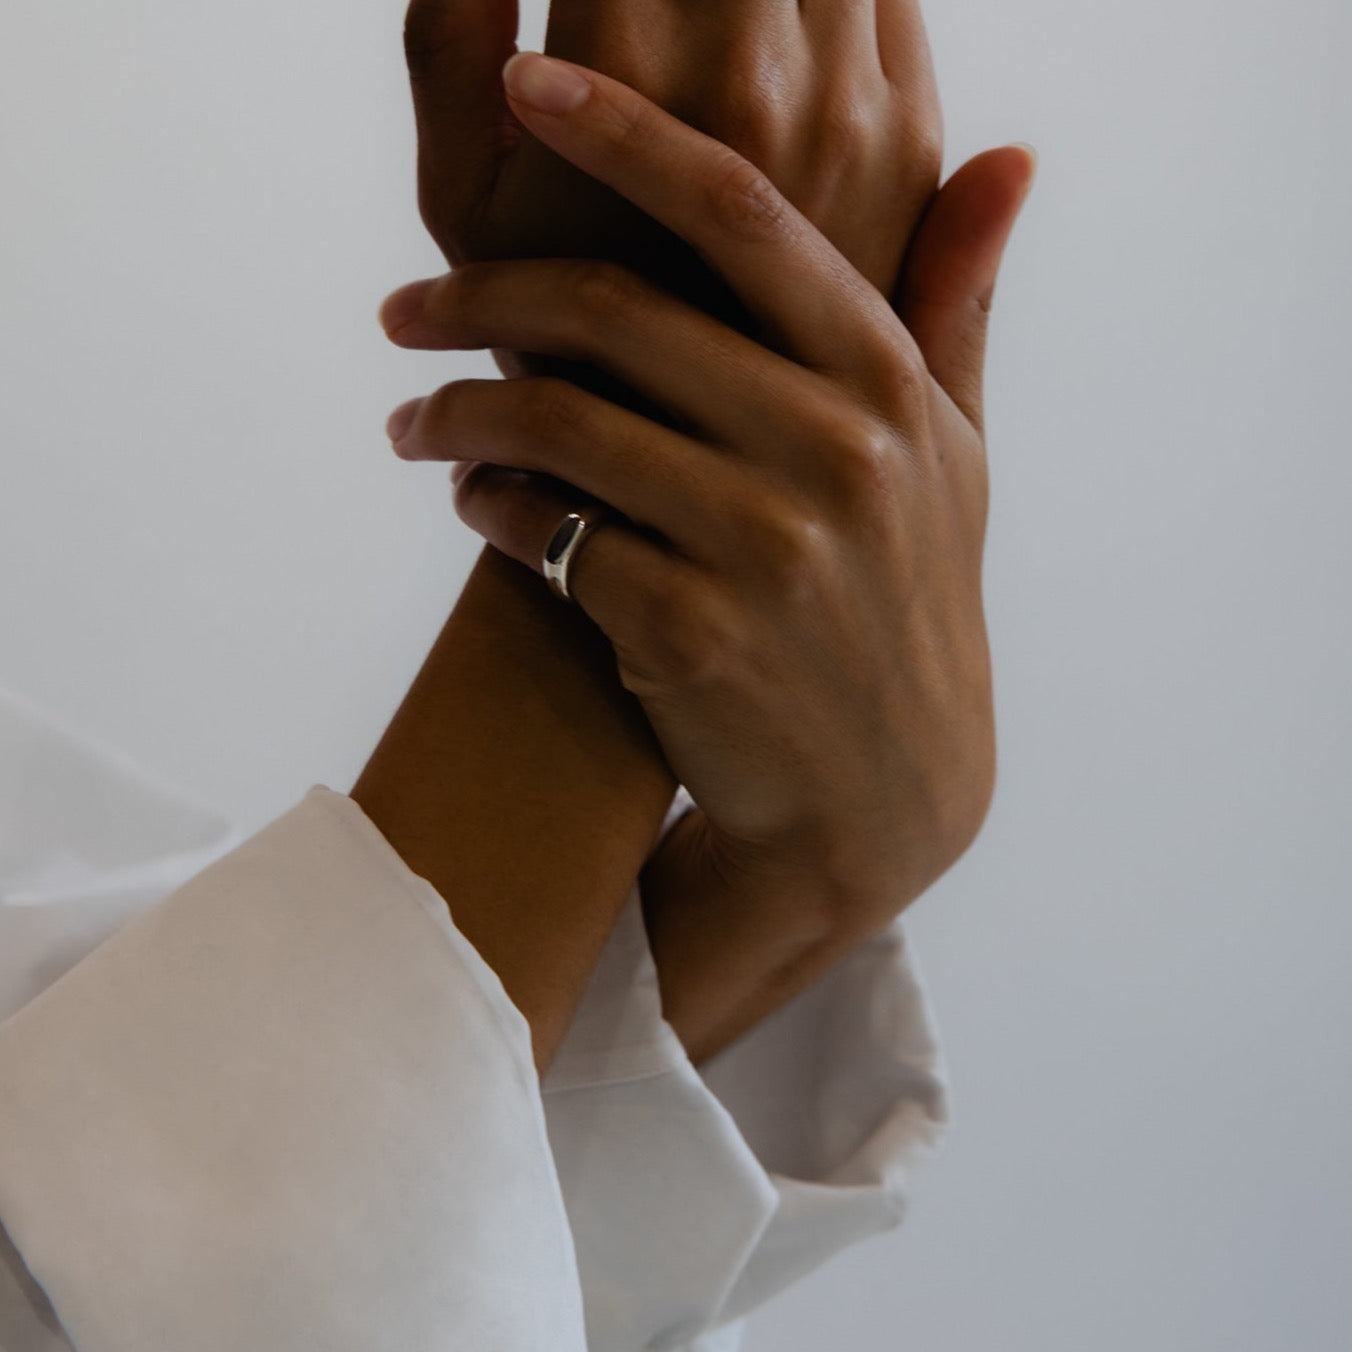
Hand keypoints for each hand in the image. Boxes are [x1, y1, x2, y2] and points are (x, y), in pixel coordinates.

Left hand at [381, 57, 1035, 938]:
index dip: (622, 132)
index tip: (520, 85)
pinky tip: (474, 502)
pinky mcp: (692, 633)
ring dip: (458, 411)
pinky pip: (547, 535)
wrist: (884, 795)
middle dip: (478, 296)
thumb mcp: (953, 456)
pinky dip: (489, 507)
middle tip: (402, 310)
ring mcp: (765, 545)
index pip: (741, 214)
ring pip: (560, 424)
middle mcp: (835, 450)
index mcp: (885, 380)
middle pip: (616, 312)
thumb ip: (951, 305)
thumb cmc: (906, 603)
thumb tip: (1008, 152)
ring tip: (414, 419)